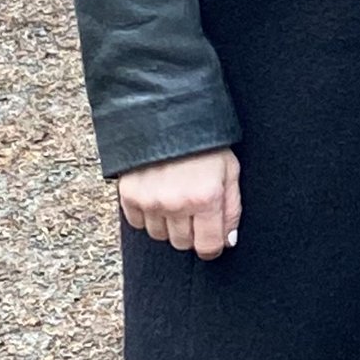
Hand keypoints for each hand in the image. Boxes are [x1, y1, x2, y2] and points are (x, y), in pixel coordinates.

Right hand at [116, 147, 241, 257]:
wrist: (165, 113)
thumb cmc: (204, 141)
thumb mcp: (230, 170)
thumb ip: (231, 209)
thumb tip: (227, 241)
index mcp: (205, 198)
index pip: (208, 246)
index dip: (212, 246)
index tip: (211, 241)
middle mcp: (176, 203)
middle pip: (182, 243)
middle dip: (191, 232)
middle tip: (193, 209)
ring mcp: (150, 200)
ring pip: (159, 235)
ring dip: (168, 223)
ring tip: (174, 198)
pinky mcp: (129, 195)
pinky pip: (138, 223)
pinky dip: (147, 215)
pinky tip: (157, 195)